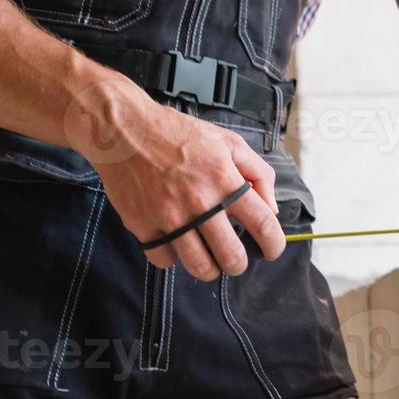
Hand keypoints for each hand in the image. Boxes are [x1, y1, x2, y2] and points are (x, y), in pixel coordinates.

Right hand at [68, 81, 285, 279]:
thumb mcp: (228, 142)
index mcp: (224, 179)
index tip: (271, 251)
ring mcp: (169, 215)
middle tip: (235, 258)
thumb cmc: (178, 134)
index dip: (273, 245)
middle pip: (231, 256)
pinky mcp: (142, 225)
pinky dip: (172, 256)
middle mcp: (199, 201)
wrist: (125, 130)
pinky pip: (164, 259)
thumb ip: (258, 174)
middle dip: (239, 264)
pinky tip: (175, 242)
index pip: (262, 224)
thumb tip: (272, 210)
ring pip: (199, 266)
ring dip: (209, 268)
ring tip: (209, 258)